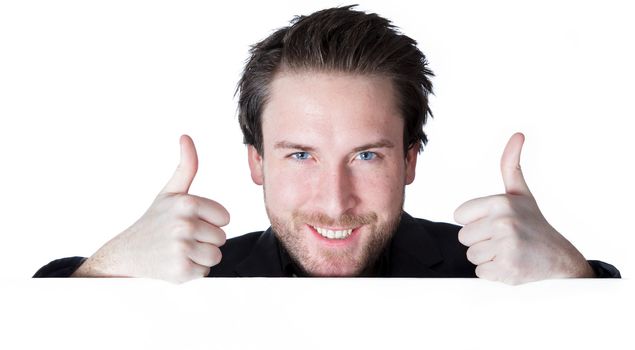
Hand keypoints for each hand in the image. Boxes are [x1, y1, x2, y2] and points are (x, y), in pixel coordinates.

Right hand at [73, 135, 229, 282]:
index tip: (189, 222)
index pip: (225, 217)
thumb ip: (186, 166)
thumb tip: (186, 137)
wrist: (126, 255)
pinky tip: (174, 264)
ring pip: (216, 255)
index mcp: (187, 203)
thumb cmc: (153, 222)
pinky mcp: (180, 271)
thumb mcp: (169, 193)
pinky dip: (192, 271)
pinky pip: (205, 272)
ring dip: (200, 257)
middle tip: (181, 238)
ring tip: (179, 251)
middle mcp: (184, 224)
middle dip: (204, 240)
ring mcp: (181, 248)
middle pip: (221, 237)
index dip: (210, 221)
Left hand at [454, 133, 593, 284]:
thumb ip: (511, 165)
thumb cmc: (534, 224)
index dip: (475, 221)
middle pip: (463, 237)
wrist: (560, 258)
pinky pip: (480, 272)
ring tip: (509, 251)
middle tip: (504, 239)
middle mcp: (503, 222)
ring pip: (471, 255)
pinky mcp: (507, 269)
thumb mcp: (520, 193)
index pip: (459, 216)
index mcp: (500, 202)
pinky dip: (493, 273)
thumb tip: (517, 135)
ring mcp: (506, 246)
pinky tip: (511, 264)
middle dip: (481, 241)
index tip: (495, 222)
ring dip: (487, 257)